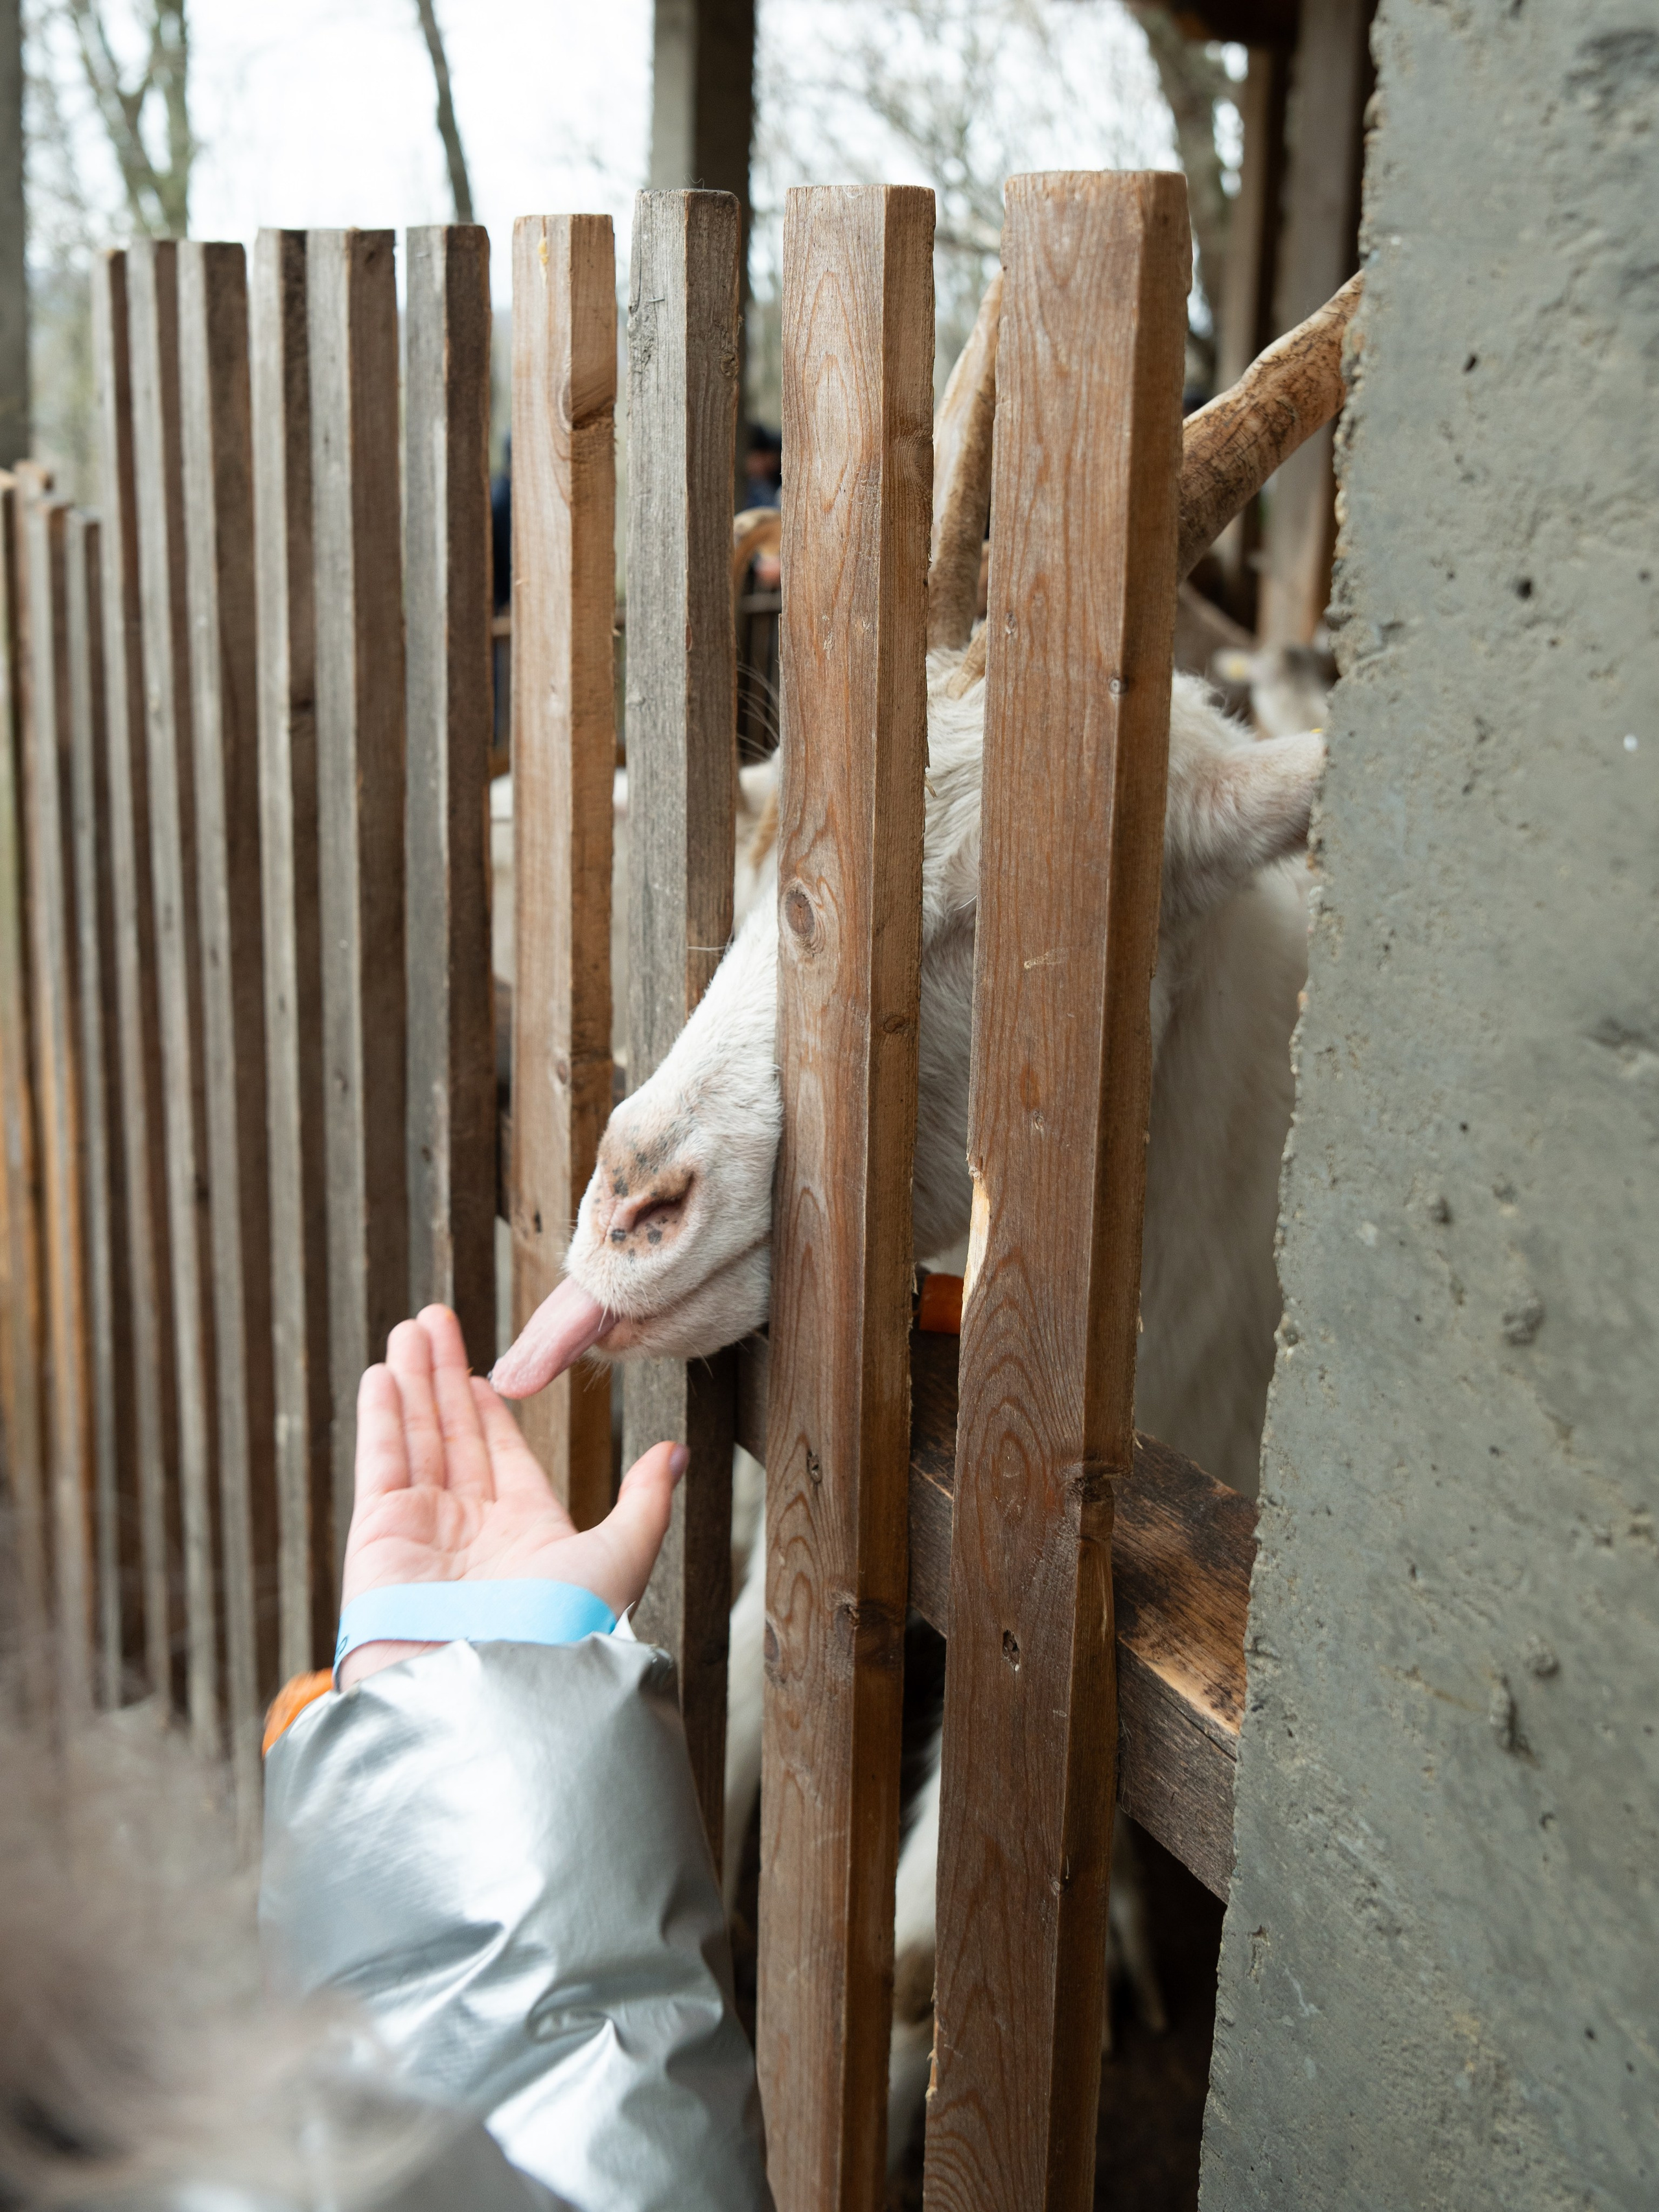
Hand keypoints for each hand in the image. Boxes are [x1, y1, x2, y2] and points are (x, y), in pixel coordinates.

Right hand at [339, 1304, 685, 1689]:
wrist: (494, 1690)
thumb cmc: (563, 1632)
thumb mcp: (622, 1555)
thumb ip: (646, 1501)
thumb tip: (676, 1453)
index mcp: (529, 1536)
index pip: (504, 1458)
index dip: (493, 1413)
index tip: (485, 1373)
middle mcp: (473, 1532)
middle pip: (457, 1435)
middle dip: (446, 1377)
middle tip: (436, 1320)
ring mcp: (424, 1533)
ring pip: (418, 1438)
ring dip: (413, 1381)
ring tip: (412, 1327)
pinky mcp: (380, 1537)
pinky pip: (381, 1463)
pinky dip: (382, 1417)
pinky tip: (383, 1375)